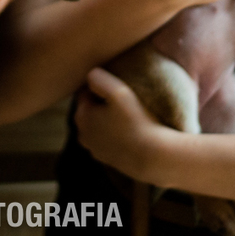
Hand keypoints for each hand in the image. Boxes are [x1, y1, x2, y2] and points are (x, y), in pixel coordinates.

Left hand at [75, 68, 170, 184]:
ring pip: (99, 126)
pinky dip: (116, 136)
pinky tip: (131, 133)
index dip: (101, 88)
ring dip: (109, 121)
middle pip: (90, 110)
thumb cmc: (136, 121)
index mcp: (81, 116)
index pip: (85, 93)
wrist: (153, 156)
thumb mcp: (118, 91)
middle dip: (102, 105)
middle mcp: (82, 134)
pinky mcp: (107, 160)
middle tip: (124, 102)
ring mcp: (94, 149)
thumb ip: (99, 78)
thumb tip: (90, 75)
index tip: (118, 89)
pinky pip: (109, 140)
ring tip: (129, 117)